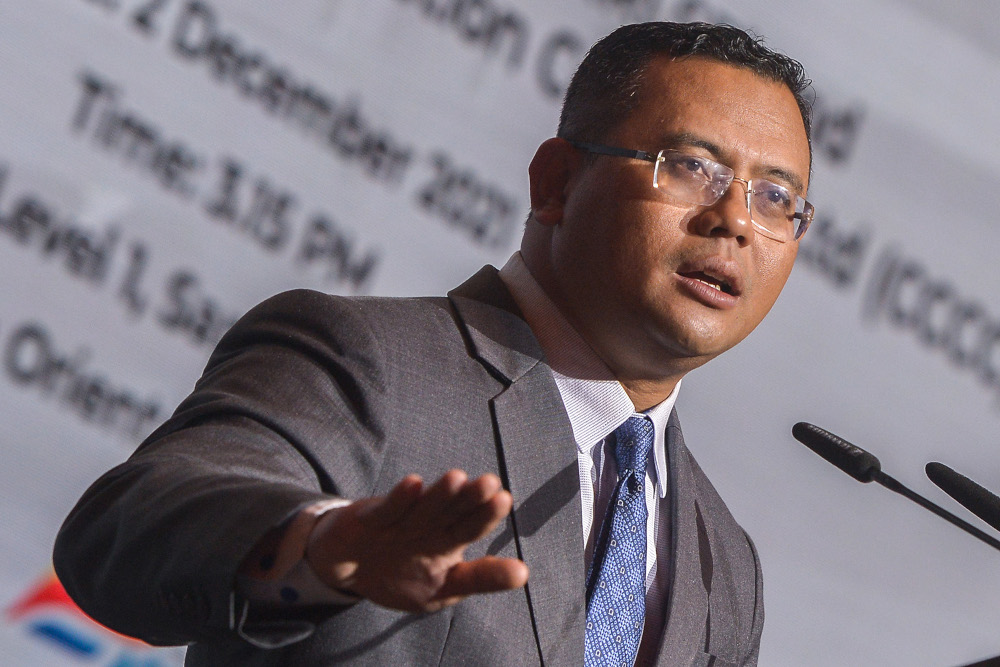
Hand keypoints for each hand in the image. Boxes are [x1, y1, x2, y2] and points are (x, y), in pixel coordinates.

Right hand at [305, 470, 528, 612]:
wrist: (346, 571)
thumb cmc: (400, 577)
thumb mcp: (443, 589)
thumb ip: (480, 579)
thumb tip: (523, 573)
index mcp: (448, 540)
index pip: (472, 525)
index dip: (487, 514)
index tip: (504, 500)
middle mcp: (427, 524)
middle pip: (451, 509)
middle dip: (469, 497)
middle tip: (490, 483)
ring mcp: (399, 520)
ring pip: (422, 506)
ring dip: (439, 494)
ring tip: (457, 479)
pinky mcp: (369, 518)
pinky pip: (386, 509)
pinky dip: (398, 499)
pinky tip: (412, 486)